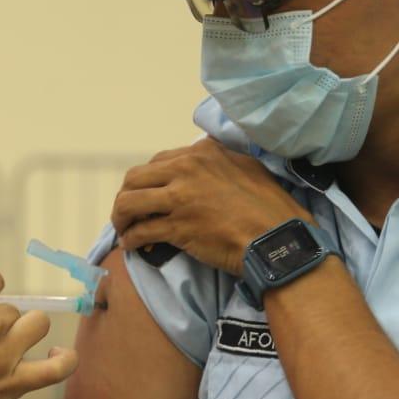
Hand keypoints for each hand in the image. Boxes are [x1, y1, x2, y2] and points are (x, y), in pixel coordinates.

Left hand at [111, 138, 311, 276]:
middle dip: (125, 196)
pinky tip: (132, 246)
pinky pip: (141, 231)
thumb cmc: (270, 207)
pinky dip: (131, 240)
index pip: (158, 161)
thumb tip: (203, 167)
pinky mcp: (178, 227)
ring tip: (124, 229)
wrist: (277, 237)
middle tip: (128, 213)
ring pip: (129, 202)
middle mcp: (187, 169)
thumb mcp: (247, 168)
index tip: (148, 195)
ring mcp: (180, 197)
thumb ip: (220, 163)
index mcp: (202, 153)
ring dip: (121, 218)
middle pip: (135, 178)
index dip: (148, 181)